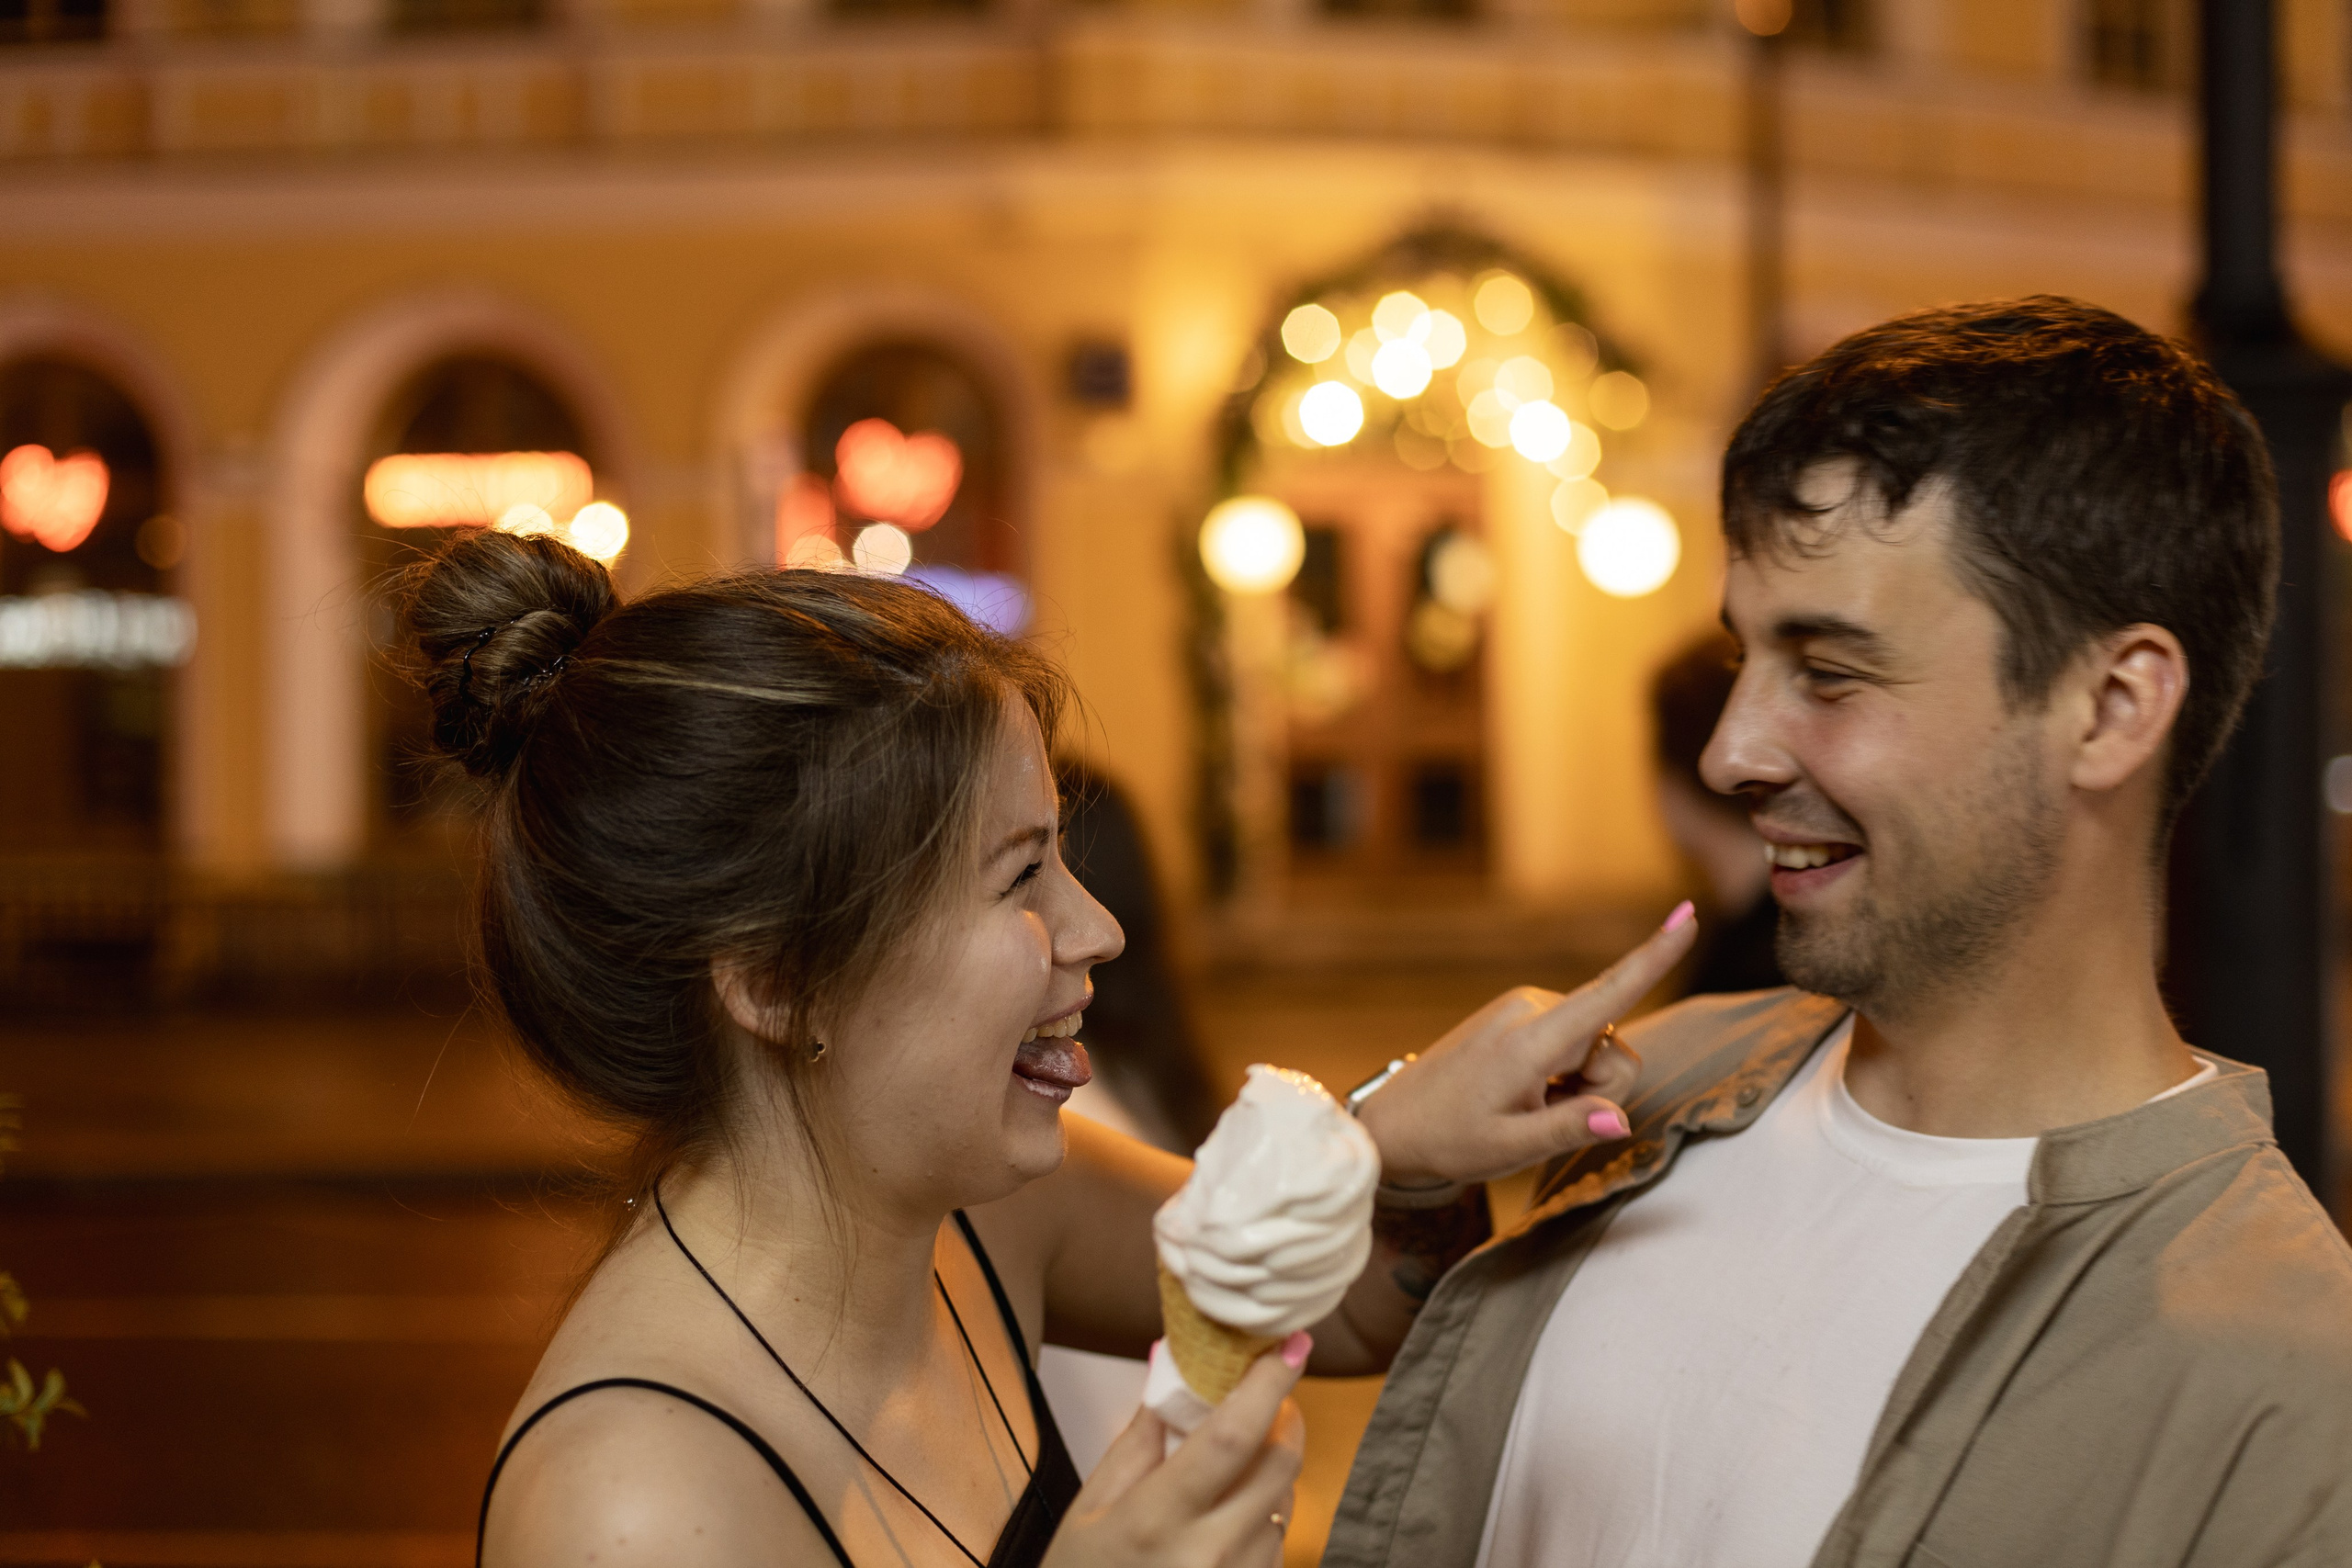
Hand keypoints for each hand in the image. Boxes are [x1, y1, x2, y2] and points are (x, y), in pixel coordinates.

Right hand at [1042, 1341, 1306, 1567]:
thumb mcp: (1089, 1509)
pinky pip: (1279, 1544)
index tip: (1291, 1345)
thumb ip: (1138, 1440)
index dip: (1269, 1384)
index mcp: (1156, 1519)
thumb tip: (1169, 1368)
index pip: (1233, 1437)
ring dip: (1274, 1470)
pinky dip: (1266, 1516)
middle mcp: (1208, 1553)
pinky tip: (1229, 1519)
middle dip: (1286, 1417)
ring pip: (1285, 1503)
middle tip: (1270, 1393)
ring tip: (1234, 1467)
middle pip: (1280, 1464)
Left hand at [1355, 902, 1696, 1187]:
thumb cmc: (1450, 1139)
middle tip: (1541, 1116)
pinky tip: (1523, 1092)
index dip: (1654, 956)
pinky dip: (1563, 1073)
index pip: (1608, 994)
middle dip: (1598, 1091)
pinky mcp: (1522, 1011)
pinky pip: (1575, 1042)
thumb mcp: (1509, 1149)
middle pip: (1615, 1050)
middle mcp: (1532, 1008)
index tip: (1689, 913)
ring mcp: (1526, 1006)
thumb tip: (1619, 1119)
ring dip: (1578, 1085)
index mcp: (1530, 1040)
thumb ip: (1567, 1130)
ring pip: (1598, 1047)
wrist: (1398, 1123)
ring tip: (1526, 1105)